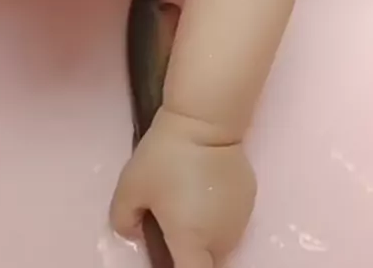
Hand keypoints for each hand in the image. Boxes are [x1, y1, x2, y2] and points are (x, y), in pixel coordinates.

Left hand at [110, 108, 255, 267]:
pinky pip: (230, 218)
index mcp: (192, 242)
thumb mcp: (129, 187)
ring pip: (221, 242)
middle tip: (171, 227)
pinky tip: (204, 187)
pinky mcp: (248, 198)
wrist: (204, 119)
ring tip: (188, 204)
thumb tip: (134, 233)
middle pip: (208, 262)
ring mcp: (240, 218)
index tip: (167, 259)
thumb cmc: (166, 156)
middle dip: (191, 253)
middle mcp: (222, 238)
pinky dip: (217, 213)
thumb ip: (123, 220)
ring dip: (206, 234)